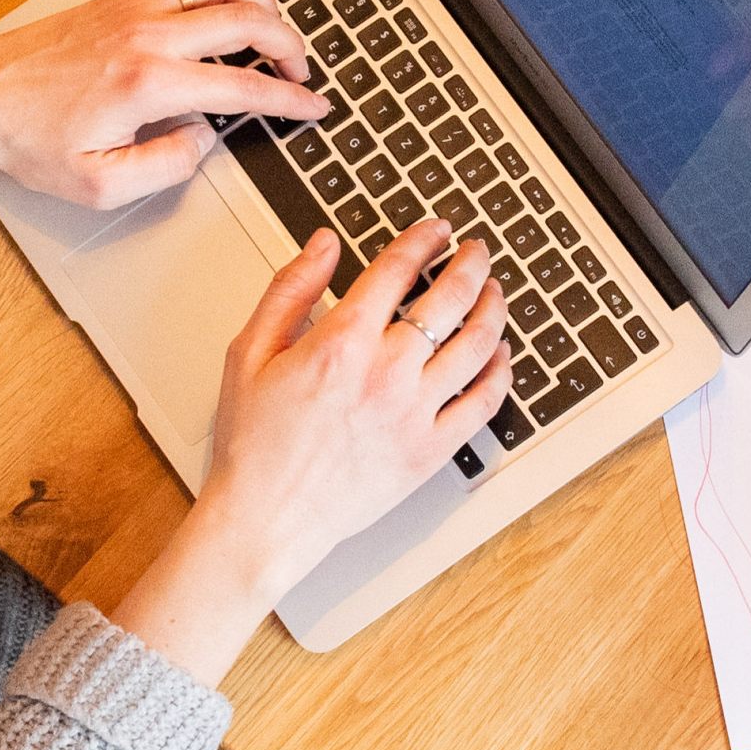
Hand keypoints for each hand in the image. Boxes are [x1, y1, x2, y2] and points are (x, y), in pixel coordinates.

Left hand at [0, 0, 328, 208]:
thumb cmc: (30, 138)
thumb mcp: (100, 184)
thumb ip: (166, 167)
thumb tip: (202, 140)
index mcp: (148, 84)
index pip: (243, 87)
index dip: (289, 100)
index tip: (313, 107)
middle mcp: (147, 34)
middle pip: (247, 20)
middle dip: (290, 46)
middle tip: (301, 72)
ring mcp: (135, 6)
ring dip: (262, 2)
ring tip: (276, 30)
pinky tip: (229, 4)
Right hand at [193, 220, 510, 598]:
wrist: (265, 519)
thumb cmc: (253, 444)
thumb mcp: (249, 352)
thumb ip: (290, 289)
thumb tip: (323, 244)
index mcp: (342, 342)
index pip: (398, 268)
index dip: (424, 239)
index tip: (436, 230)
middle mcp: (386, 372)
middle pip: (450, 299)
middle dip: (470, 263)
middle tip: (476, 251)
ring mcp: (415, 413)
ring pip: (477, 346)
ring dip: (493, 309)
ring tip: (495, 292)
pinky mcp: (430, 451)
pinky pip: (483, 404)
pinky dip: (500, 372)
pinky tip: (500, 355)